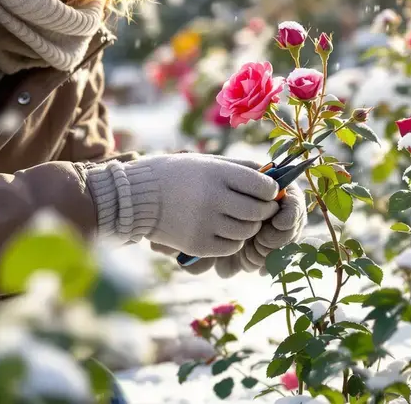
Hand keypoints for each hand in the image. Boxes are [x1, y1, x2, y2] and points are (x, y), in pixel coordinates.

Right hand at [99, 153, 279, 257]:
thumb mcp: (207, 163)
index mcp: (218, 174)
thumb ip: (239, 169)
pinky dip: (234, 241)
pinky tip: (224, 231)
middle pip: (259, 212)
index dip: (271, 191)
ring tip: (240, 219)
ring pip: (247, 231)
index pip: (264, 187)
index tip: (267, 191)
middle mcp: (214, 199)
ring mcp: (206, 223)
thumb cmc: (176, 175)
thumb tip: (273, 177)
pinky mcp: (198, 244)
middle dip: (265, 211)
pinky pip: (231, 247)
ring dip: (249, 226)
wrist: (137, 197)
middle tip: (260, 208)